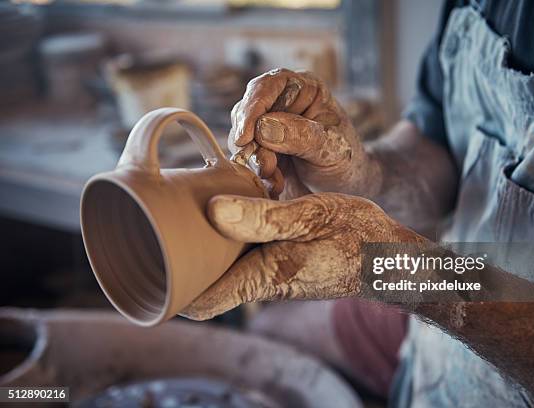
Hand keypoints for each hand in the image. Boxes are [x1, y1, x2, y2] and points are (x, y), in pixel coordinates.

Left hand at [181, 192, 423, 319]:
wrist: (388, 255)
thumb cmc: (357, 238)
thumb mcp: (315, 217)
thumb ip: (265, 217)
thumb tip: (213, 211)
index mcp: (265, 275)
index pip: (202, 302)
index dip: (170, 291)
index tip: (144, 264)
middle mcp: (262, 278)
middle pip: (205, 279)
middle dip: (179, 256)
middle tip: (158, 219)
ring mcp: (270, 271)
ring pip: (222, 263)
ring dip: (204, 240)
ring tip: (186, 205)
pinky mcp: (280, 260)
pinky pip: (242, 252)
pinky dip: (229, 233)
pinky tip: (230, 204)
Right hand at [229, 68, 379, 198]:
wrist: (347, 190)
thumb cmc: (347, 163)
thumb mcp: (331, 148)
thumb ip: (302, 135)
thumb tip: (264, 127)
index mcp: (304, 89)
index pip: (268, 86)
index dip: (252, 108)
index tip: (245, 137)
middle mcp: (282, 103)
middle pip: (247, 112)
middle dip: (253, 143)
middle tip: (269, 167)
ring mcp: (269, 128)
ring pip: (241, 138)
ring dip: (256, 162)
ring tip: (277, 179)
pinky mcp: (262, 151)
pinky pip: (245, 159)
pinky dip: (257, 175)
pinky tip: (276, 185)